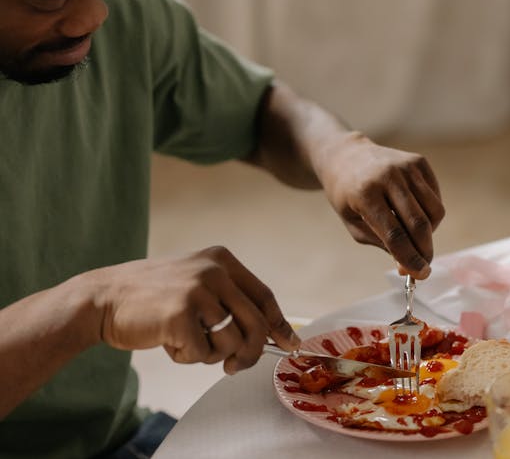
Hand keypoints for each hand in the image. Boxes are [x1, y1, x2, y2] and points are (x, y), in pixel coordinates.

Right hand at [88, 246, 299, 373]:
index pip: (265, 296)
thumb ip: (230, 302)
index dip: (279, 325)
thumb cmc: (153, 299)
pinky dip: (187, 357)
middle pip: (256, 324)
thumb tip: (271, 334)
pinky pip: (202, 353)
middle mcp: (215, 271)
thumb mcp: (197, 285)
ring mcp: (198, 290)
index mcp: (222, 260)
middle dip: (251, 354)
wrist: (103, 299)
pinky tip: (168, 342)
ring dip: (210, 355)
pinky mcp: (181, 313)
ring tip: (186, 341)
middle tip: (234, 367)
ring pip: (232, 342)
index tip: (290, 344)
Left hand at [317, 132, 444, 278]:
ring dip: (430, 232)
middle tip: (424, 265)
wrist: (345, 156)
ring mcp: (406, 167)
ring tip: (414, 236)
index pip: (394, 234)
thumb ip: (382, 244)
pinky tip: (414, 215)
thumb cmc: (347, 196)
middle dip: (425, 250)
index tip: (420, 274)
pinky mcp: (419, 162)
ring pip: (434, 211)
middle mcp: (388, 176)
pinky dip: (430, 214)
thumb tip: (409, 266)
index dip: (410, 258)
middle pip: (418, 223)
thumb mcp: (354, 224)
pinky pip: (435, 197)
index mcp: (365, 194)